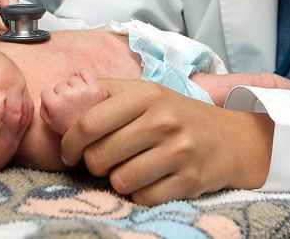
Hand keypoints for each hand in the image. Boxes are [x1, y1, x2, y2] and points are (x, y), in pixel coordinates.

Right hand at [40, 70, 107, 134]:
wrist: (94, 136)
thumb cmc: (70, 129)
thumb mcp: (51, 124)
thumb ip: (43, 108)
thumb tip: (45, 94)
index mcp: (55, 104)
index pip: (45, 91)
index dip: (50, 97)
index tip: (55, 103)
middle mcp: (67, 95)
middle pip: (59, 85)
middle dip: (62, 93)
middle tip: (69, 103)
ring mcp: (82, 90)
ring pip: (72, 79)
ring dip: (73, 86)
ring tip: (77, 97)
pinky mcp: (96, 88)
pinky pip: (85, 73)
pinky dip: (82, 74)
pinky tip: (81, 79)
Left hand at [60, 79, 273, 205]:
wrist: (231, 138)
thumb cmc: (176, 114)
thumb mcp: (145, 92)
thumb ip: (103, 91)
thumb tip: (57, 93)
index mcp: (146, 95)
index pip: (89, 123)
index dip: (68, 143)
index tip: (68, 153)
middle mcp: (163, 120)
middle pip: (100, 157)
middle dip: (94, 164)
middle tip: (103, 161)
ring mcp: (179, 151)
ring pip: (120, 181)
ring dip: (118, 180)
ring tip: (129, 169)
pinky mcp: (190, 180)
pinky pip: (144, 198)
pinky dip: (140, 194)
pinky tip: (149, 180)